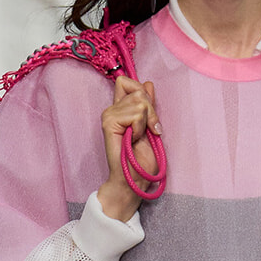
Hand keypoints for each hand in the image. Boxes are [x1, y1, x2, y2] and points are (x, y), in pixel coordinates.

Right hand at [97, 76, 160, 221]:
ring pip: (140, 101)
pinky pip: (135, 114)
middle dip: (151, 110)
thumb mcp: (151, 125)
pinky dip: (140, 127)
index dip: (141, 91)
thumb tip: (148, 83)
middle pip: (138, 89)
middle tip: (149, 131)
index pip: (127, 81)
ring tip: (140, 137)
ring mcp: (108, 115)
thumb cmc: (143, 159)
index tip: (149, 114)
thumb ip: (148, 105)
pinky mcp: (108, 122)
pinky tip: (133, 139)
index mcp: (120, 109)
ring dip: (147, 121)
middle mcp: (112, 109)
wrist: (135, 178)